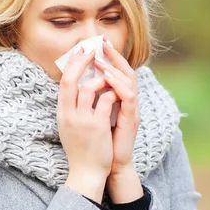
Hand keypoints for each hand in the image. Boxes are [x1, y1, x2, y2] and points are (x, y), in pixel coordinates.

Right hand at [57, 47, 119, 202]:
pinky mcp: (97, 127)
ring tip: (108, 78)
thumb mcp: (71, 125)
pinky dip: (112, 93)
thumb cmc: (81, 148)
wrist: (86, 172)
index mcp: (62, 113)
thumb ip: (73, 107)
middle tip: (93, 50)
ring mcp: (83, 120)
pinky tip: (117, 93)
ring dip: (101, 79)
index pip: (63, 82)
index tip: (82, 51)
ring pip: (89, 88)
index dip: (73, 64)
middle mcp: (69, 114)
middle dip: (82, 62)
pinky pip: (106, 101)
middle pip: (71, 80)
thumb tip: (80, 85)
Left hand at [93, 38, 140, 177]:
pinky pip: (129, 97)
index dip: (108, 57)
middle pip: (126, 71)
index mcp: (119, 99)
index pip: (116, 72)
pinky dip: (118, 85)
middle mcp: (128, 102)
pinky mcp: (132, 119)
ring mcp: (132, 109)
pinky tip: (107, 78)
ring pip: (129, 81)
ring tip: (99, 59)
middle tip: (102, 43)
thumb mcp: (92, 116)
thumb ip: (90, 100)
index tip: (96, 44)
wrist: (107, 166)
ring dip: (114, 68)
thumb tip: (77, 84)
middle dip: (114, 56)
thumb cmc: (99, 142)